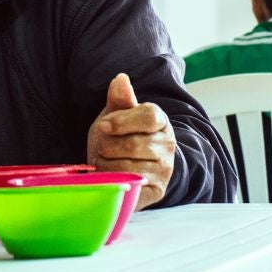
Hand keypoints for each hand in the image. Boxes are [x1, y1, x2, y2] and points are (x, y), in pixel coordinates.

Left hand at [86, 74, 175, 210]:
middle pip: (134, 144)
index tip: (103, 126)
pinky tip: (111, 177)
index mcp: (161, 122)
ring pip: (128, 167)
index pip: (149, 116)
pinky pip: (130, 187)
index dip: (122, 121)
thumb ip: (120, 99)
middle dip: (108, 146)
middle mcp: (168, 146)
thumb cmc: (119, 137)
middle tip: (103, 147)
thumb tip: (120, 79)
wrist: (125, 166)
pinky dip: (113, 182)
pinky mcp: (156, 191)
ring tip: (106, 161)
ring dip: (107, 164)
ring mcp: (164, 170)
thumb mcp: (116, 116)